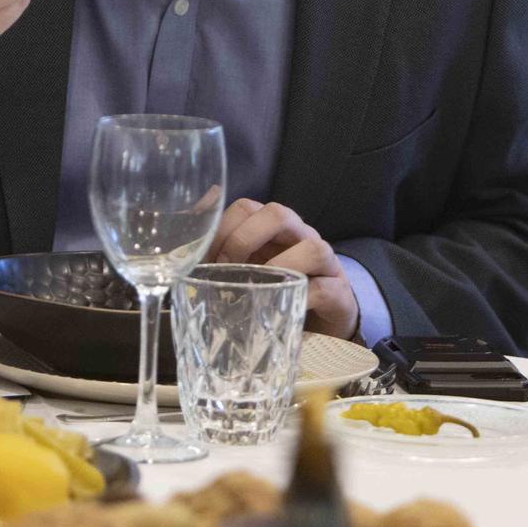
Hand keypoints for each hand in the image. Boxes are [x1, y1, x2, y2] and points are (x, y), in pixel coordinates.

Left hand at [211, 199, 358, 338]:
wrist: (319, 319)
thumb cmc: (272, 288)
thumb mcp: (242, 267)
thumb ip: (216, 247)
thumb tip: (188, 217)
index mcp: (270, 226)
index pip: (245, 208)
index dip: (221, 230)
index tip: (203, 260)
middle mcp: (299, 236)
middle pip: (278, 214)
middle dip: (246, 239)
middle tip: (227, 269)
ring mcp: (323, 262)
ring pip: (312, 247)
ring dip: (280, 267)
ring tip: (258, 289)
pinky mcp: (338, 292)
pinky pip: (325, 288)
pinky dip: (303, 298)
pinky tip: (282, 309)